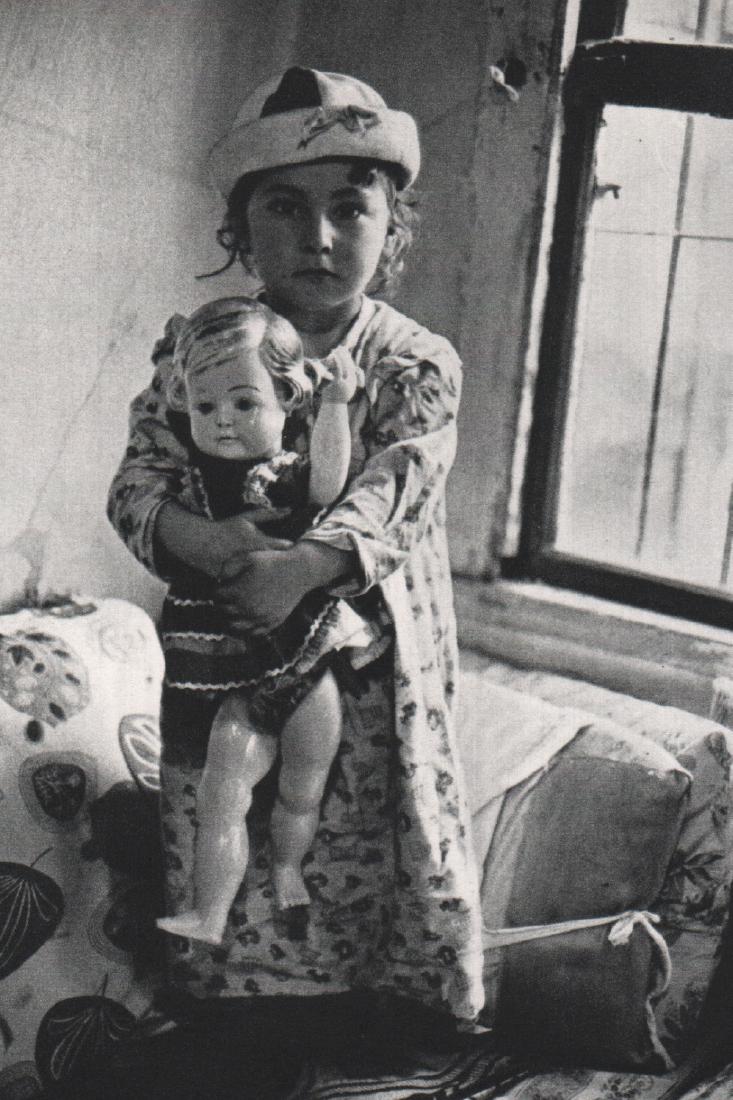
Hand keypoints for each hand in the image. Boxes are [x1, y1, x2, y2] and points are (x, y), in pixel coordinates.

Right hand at [155, 502, 290, 579]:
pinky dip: (260, 592)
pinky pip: (252, 590)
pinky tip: (268, 595)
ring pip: (267, 582)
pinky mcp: (237, 583)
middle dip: (290, 569)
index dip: (295, 551)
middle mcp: (255, 558)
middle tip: (298, 569)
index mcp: (260, 542)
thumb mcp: (247, 518)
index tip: (301, 552)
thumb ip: (269, 514)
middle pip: (280, 567)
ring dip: (276, 583)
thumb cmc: (226, 528)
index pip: (286, 548)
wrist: (201, 543)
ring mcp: (246, 572)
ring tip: (285, 584)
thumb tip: (289, 509)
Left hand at [215, 549, 309, 633]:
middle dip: (221, 603)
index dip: (217, 590)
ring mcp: (259, 618)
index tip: (222, 586)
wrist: (299, 571)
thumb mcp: (248, 556)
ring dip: (229, 619)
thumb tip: (219, 579)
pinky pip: (252, 634)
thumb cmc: (272, 562)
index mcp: (237, 591)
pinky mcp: (271, 623)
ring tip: (232, 612)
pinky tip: (245, 621)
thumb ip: (228, 566)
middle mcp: (246, 608)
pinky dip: (245, 630)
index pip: (215, 596)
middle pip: (222, 612)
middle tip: (225, 598)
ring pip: (234, 627)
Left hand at [319, 347, 363, 403]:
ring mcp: (345, 383)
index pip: (352, 367)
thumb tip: (352, 370)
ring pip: (344, 366)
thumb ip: (347, 379)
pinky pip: (338, 370)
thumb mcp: (344, 388)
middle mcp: (351, 382)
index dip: (348, 358)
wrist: (332, 408)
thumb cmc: (337, 398)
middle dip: (344, 355)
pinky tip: (333, 355)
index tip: (344, 351)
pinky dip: (336, 361)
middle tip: (339, 347)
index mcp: (353, 383)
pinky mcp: (338, 383)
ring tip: (335, 350)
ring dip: (340, 356)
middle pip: (349, 365)